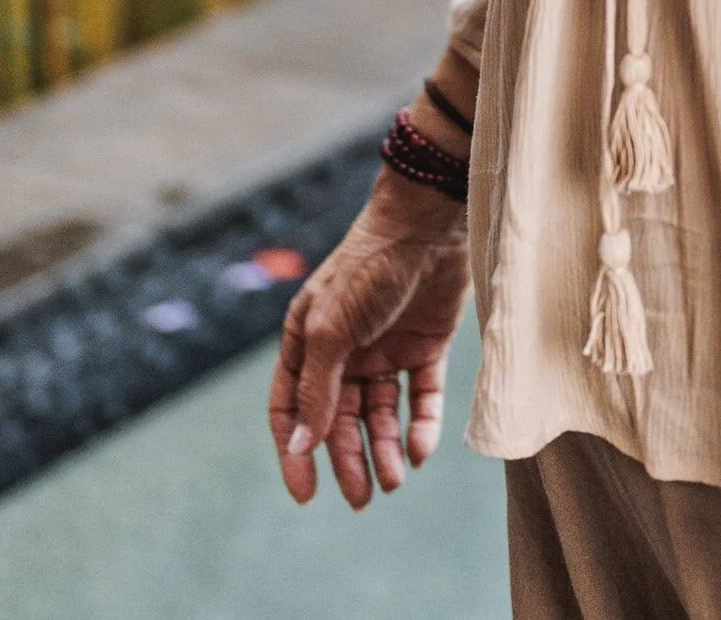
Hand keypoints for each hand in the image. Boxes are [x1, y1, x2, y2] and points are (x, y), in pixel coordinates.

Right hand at [269, 176, 470, 510]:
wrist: (428, 223)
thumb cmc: (368, 268)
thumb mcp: (332, 329)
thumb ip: (318, 389)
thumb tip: (299, 447)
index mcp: (308, 343)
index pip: (291, 408)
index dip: (295, 451)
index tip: (306, 493)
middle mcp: (345, 351)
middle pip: (340, 420)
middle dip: (349, 460)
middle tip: (363, 498)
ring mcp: (385, 349)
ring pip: (381, 414)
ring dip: (386, 449)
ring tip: (394, 480)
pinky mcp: (424, 346)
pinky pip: (419, 397)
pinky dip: (420, 426)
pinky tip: (420, 450)